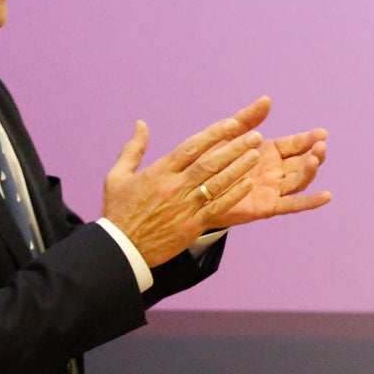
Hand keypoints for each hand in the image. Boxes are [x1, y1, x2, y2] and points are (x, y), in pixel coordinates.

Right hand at [101, 99, 271, 266]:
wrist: (120, 249)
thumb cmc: (118, 211)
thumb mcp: (117, 177)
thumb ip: (133, 149)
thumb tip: (141, 123)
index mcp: (158, 173)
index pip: (191, 148)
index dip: (213, 134)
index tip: (233, 124)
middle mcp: (174, 187)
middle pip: (209, 163)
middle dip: (234, 148)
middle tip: (255, 136)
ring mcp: (185, 207)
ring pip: (217, 183)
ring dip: (239, 167)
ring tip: (256, 154)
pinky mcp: (192, 226)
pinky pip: (217, 207)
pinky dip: (234, 194)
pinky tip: (248, 183)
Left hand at [208, 104, 331, 227]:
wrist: (193, 191)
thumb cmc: (210, 161)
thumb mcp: (229, 135)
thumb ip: (248, 119)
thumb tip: (267, 99)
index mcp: (270, 153)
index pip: (295, 145)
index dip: (309, 139)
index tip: (321, 133)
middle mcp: (276, 171)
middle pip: (302, 163)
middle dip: (314, 154)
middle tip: (320, 146)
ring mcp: (274, 189)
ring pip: (299, 181)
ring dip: (310, 171)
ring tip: (315, 160)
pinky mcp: (268, 206)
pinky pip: (293, 205)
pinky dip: (311, 202)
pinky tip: (326, 196)